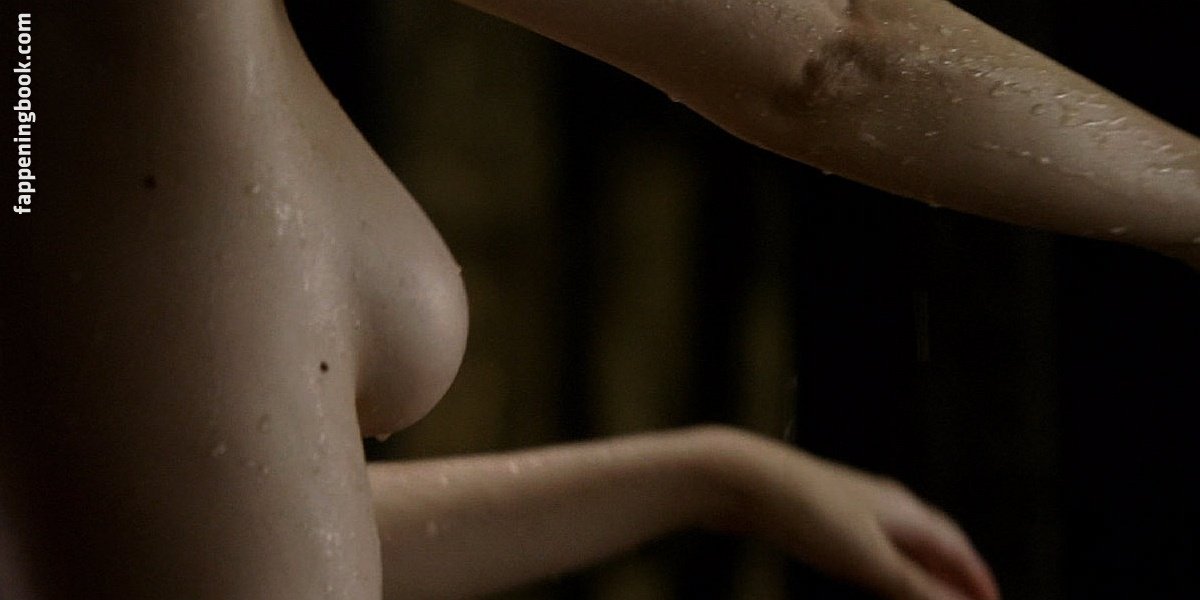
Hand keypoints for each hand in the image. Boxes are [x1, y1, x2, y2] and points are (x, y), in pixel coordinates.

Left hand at [706, 429, 999, 599]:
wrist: (741, 478)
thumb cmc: (805, 511)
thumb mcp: (866, 558)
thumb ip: (913, 587)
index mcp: (904, 510)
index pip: (956, 545)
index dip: (976, 576)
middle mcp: (885, 503)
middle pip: (933, 541)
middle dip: (955, 573)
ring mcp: (853, 507)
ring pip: (900, 542)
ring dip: (921, 570)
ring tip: (930, 593)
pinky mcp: (821, 516)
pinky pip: (869, 544)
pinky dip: (887, 566)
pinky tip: (872, 574)